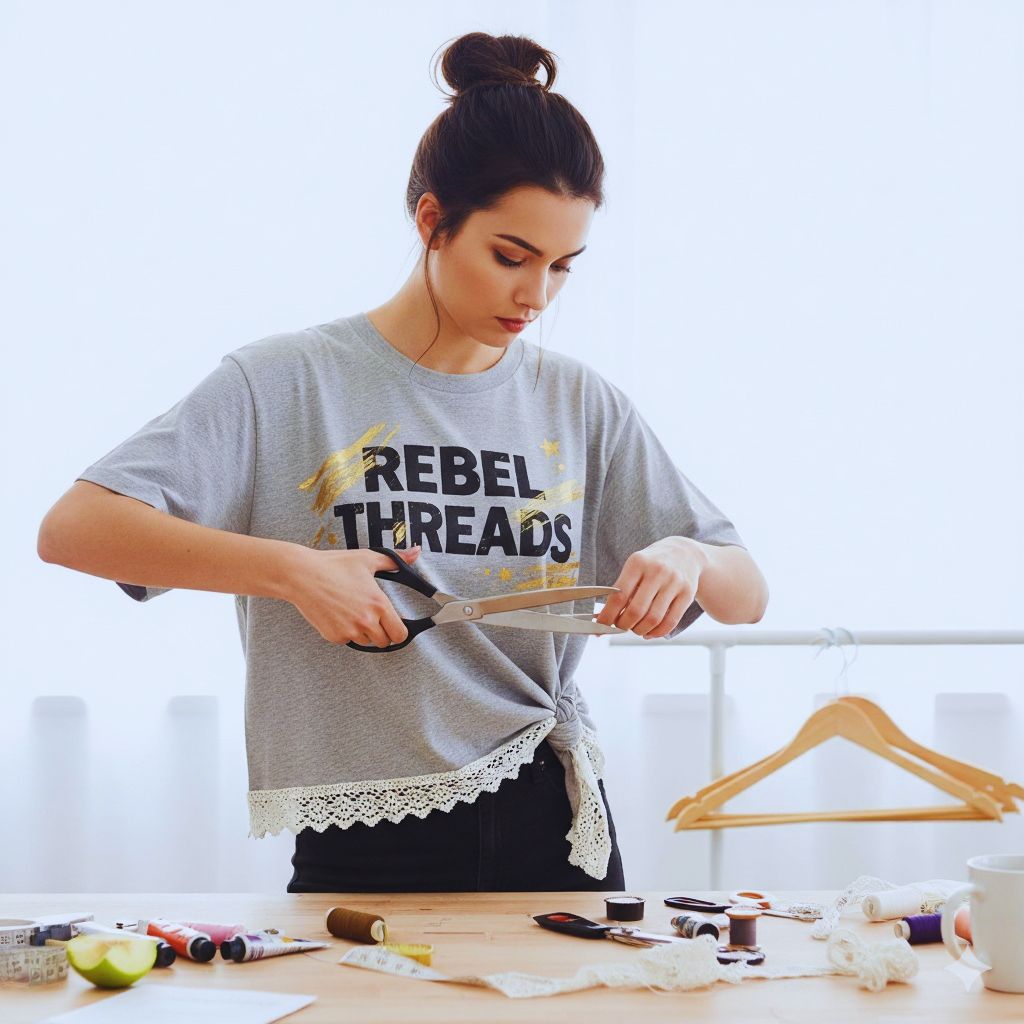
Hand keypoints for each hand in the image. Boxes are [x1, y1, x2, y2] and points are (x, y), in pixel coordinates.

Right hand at [283, 544, 422, 647]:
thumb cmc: (334, 565)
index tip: (393, 623)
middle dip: (381, 632)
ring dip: (364, 633)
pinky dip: (346, 632)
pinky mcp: (334, 636)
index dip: (398, 630)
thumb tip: (416, 552)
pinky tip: (339, 615)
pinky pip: (347, 640)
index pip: (400, 634)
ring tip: (353, 612)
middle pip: (385, 642)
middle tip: (372, 617)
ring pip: (366, 642)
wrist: (302, 575)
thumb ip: (395, 560)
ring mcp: (349, 631)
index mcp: (379, 604)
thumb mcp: (368, 559)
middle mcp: (366, 621)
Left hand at [594, 537, 705, 638]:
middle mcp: (657, 571)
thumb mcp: (634, 567)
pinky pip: (671, 622)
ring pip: (653, 619)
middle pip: (636, 611)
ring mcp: (674, 582)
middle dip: (624, 625)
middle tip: (620, 627)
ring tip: (635, 629)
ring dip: (640, 630)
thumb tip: (603, 618)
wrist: (684, 552)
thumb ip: (621, 590)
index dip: (607, 616)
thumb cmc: (651, 564)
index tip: (600, 626)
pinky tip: (649, 632)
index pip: (619, 596)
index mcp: (638, 563)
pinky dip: (657, 633)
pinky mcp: (687, 593)